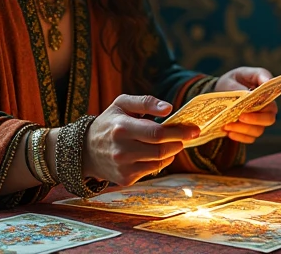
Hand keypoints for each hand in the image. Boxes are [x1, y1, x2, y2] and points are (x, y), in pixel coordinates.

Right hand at [83, 94, 199, 185]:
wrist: (86, 150)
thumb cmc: (109, 122)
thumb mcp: (122, 104)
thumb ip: (146, 102)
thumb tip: (169, 108)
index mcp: (121, 128)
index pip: (157, 133)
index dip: (179, 132)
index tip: (194, 129)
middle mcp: (122, 150)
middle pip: (161, 150)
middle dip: (179, 141)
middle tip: (188, 135)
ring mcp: (123, 167)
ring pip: (159, 162)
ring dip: (172, 151)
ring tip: (172, 142)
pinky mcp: (125, 179)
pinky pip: (152, 170)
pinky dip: (161, 161)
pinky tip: (157, 152)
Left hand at [215, 67, 277, 143]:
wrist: (220, 91)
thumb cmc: (235, 79)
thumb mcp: (243, 73)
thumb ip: (257, 76)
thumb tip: (267, 81)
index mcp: (267, 96)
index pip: (272, 104)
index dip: (265, 106)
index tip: (250, 106)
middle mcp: (266, 110)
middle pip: (268, 120)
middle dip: (254, 120)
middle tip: (240, 116)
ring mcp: (258, 123)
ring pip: (257, 131)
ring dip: (242, 129)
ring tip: (227, 125)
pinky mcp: (249, 131)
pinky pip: (249, 139)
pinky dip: (239, 137)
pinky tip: (228, 132)